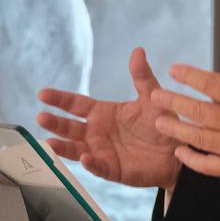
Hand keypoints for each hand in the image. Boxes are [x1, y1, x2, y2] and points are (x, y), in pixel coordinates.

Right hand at [37, 48, 182, 189]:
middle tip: (41, 117)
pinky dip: (89, 163)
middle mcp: (97, 132)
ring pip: (76, 149)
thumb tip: (138, 51)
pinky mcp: (111, 169)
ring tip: (49, 142)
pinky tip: (84, 158)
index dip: (59, 99)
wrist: (178, 152)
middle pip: (70, 127)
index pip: (76, 104)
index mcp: (103, 113)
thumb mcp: (151, 98)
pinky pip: (97, 167)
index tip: (42, 93)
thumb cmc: (161, 124)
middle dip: (55, 122)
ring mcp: (101, 151)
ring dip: (63, 146)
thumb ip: (142, 77)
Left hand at [149, 24, 219, 187]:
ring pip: (200, 138)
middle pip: (198, 111)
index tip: (174, 70)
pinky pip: (210, 165)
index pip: (213, 84)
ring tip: (159, 122)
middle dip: (173, 102)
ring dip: (177, 129)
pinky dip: (193, 160)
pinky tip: (181, 152)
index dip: (190, 76)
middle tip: (155, 96)